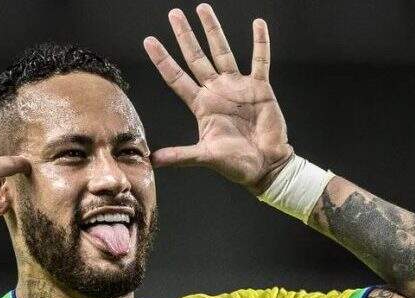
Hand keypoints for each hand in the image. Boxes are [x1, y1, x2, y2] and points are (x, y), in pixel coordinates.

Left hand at [144, 4, 292, 194]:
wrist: (266, 166)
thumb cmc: (236, 165)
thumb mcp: (205, 157)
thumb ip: (181, 156)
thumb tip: (151, 160)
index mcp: (202, 105)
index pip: (176, 78)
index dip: (163, 60)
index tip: (149, 41)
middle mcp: (217, 91)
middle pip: (196, 57)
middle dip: (184, 36)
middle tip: (173, 14)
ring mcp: (238, 87)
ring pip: (223, 52)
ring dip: (213, 31)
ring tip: (203, 9)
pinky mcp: (260, 88)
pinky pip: (260, 60)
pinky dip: (260, 43)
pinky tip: (258, 24)